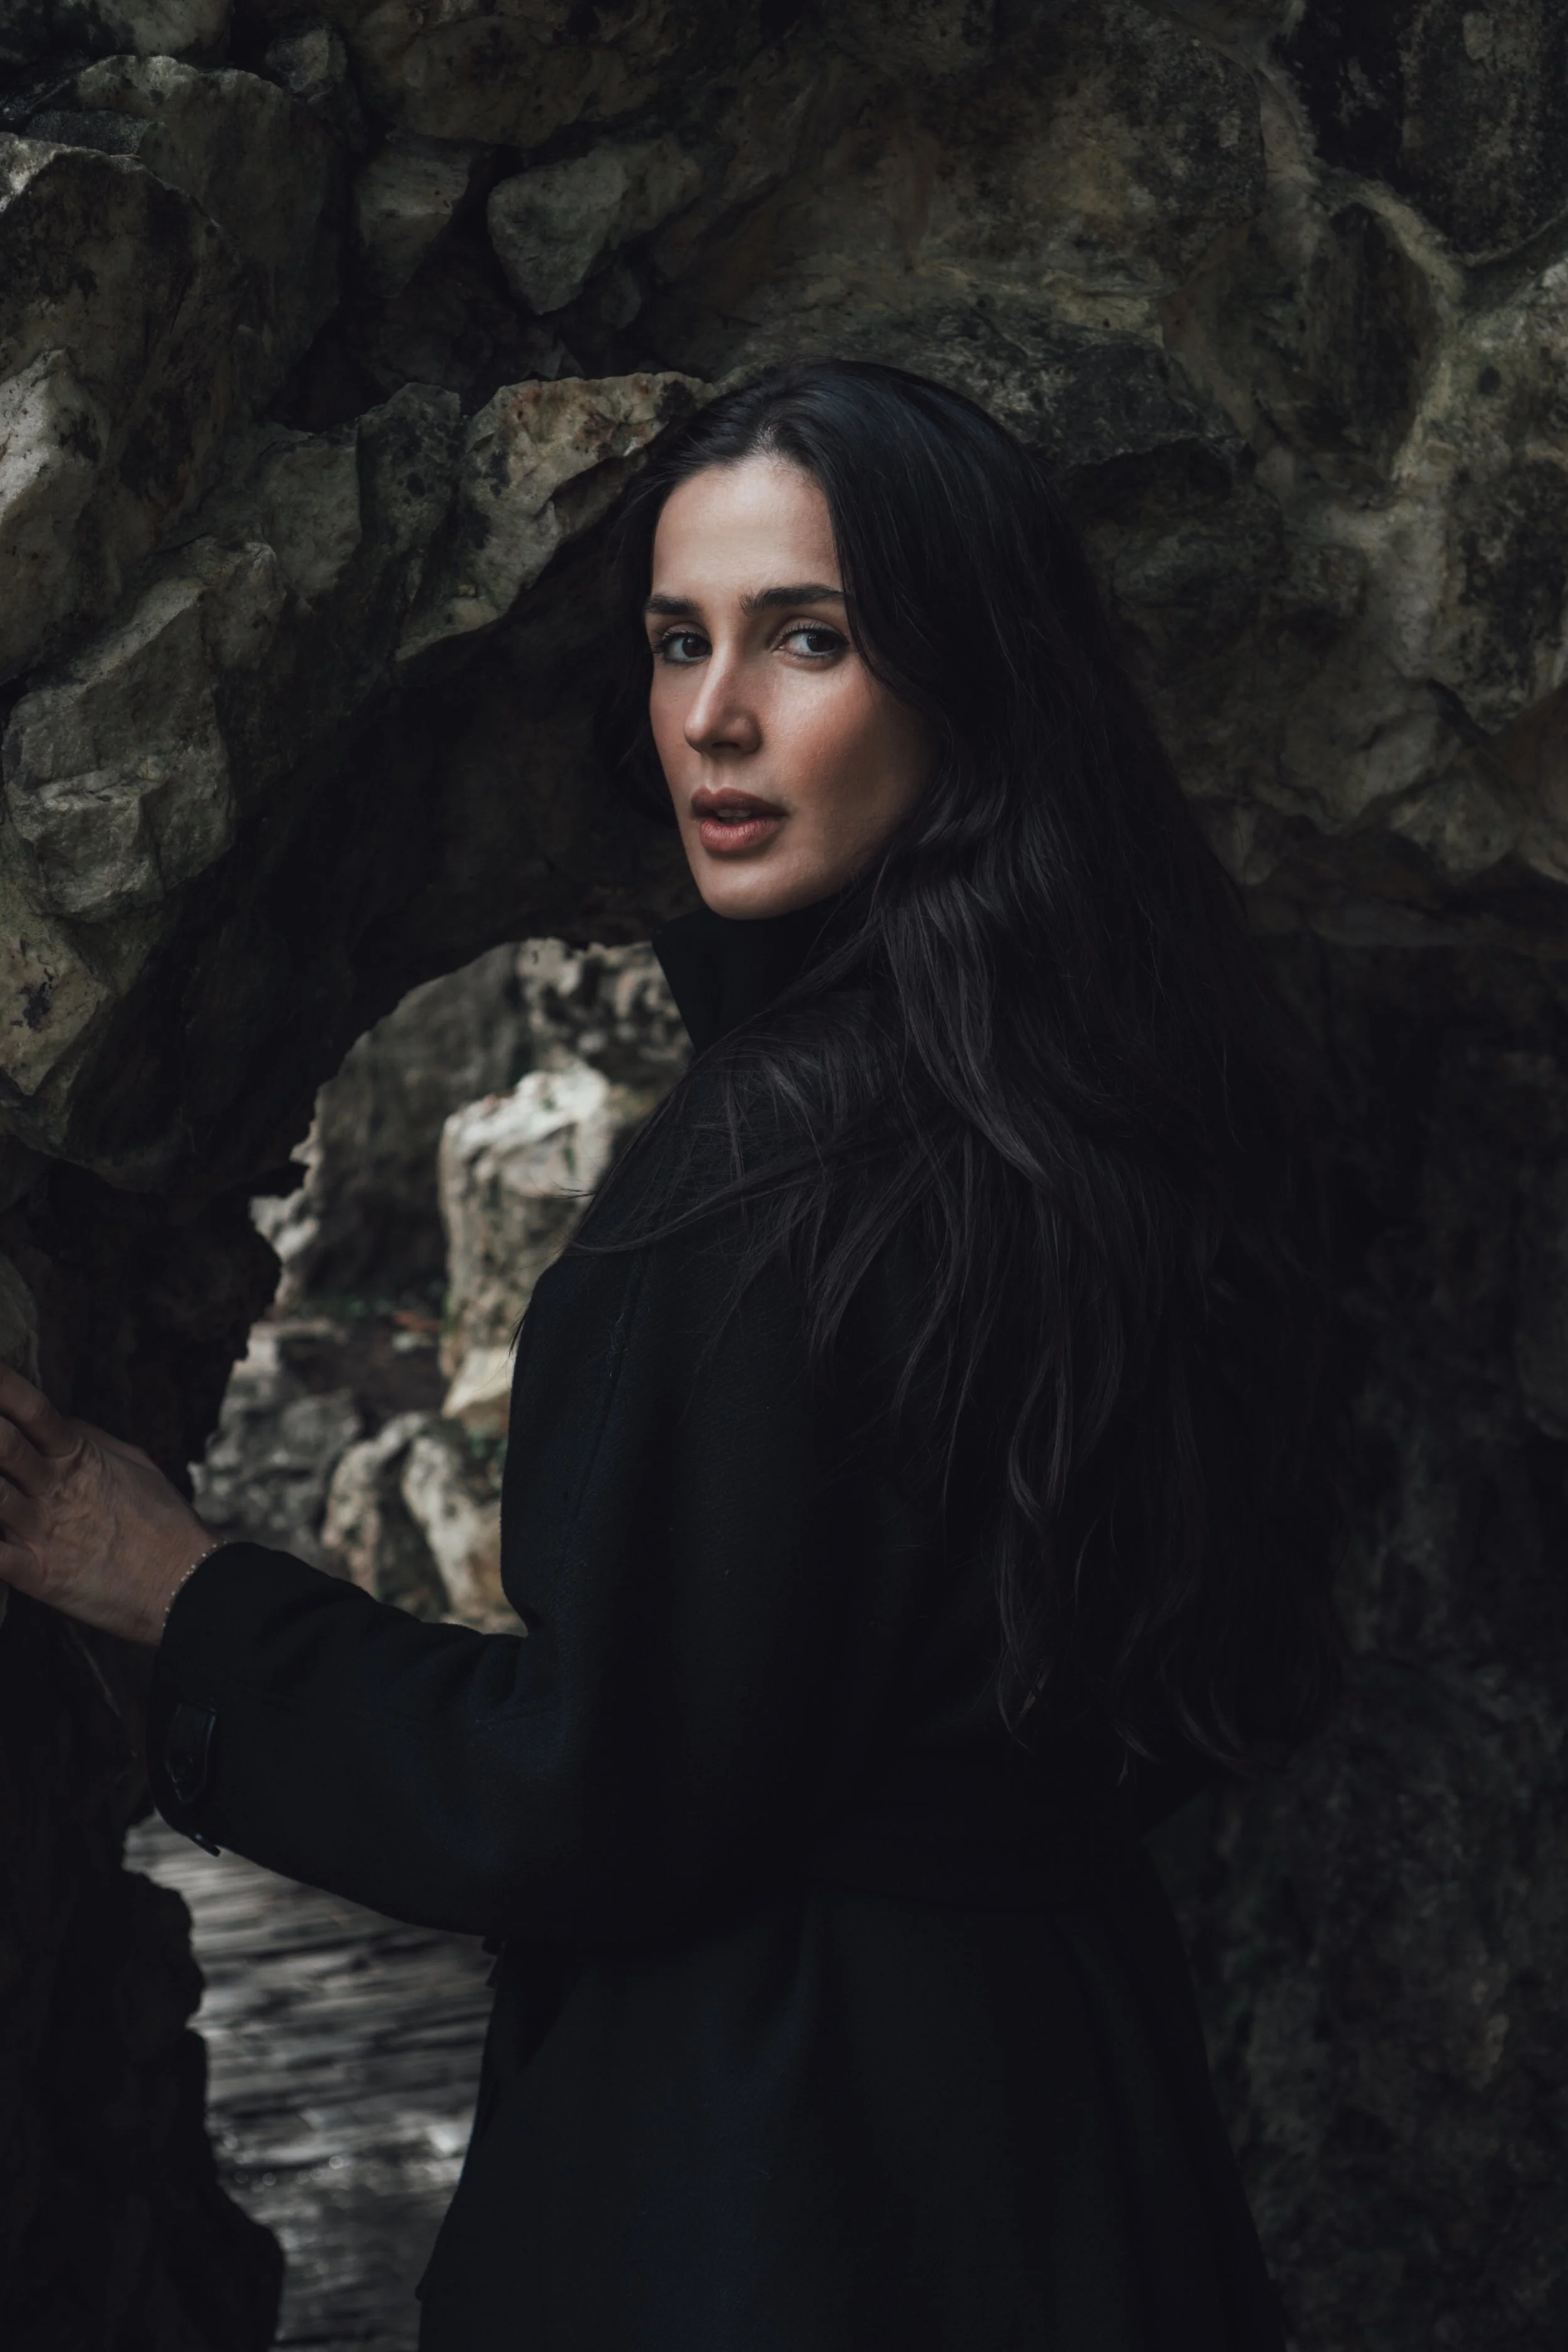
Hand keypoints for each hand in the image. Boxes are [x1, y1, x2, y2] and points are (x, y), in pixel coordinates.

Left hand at [0, 1364, 217, 1645]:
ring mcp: (44, 1531)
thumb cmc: (165, 1522)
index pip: (34, 1411)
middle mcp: (57, 1489)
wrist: (187, 1584)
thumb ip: (90, 1439)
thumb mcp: (136, 1465)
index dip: (4, 1387)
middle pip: (2, 1445)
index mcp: (80, 1458)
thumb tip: (55, 1418)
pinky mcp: (38, 1575)